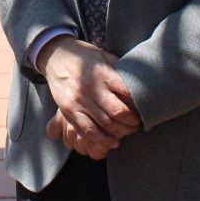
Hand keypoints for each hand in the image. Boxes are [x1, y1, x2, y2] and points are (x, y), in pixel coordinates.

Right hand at [38, 36, 139, 154]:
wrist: (56, 56)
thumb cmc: (85, 56)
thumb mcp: (105, 57)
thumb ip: (119, 72)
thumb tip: (138, 86)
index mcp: (103, 74)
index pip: (127, 94)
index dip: (138, 104)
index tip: (143, 108)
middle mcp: (91, 89)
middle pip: (117, 113)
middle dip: (131, 122)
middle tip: (137, 124)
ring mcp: (79, 102)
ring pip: (104, 125)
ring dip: (120, 133)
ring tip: (127, 132)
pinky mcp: (69, 111)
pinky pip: (87, 130)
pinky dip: (101, 140)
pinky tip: (113, 143)